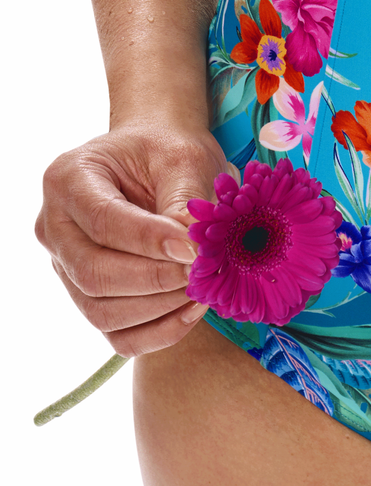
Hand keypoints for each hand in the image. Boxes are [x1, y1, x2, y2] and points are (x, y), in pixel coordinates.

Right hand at [36, 123, 230, 356]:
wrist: (158, 157)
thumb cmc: (167, 151)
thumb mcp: (182, 159)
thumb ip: (185, 202)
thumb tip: (193, 250)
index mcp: (68, 178)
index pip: (102, 221)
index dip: (148, 240)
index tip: (192, 248)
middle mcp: (55, 226)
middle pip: (93, 273)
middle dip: (153, 279)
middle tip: (199, 271)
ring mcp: (66, 266)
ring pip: (101, 312)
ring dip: (158, 309)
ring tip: (200, 287)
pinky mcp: (87, 295)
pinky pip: (117, 334)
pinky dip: (157, 331)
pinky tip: (192, 308)